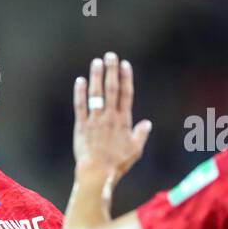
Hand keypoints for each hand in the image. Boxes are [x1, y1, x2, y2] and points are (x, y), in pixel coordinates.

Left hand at [72, 52, 151, 186]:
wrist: (97, 173)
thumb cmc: (117, 164)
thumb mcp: (135, 150)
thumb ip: (141, 135)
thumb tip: (147, 123)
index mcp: (123, 120)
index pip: (126, 94)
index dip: (126, 78)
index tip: (125, 65)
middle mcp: (109, 117)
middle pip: (111, 89)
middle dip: (111, 71)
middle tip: (110, 55)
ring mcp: (95, 120)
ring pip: (96, 94)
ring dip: (96, 76)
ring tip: (96, 62)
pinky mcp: (81, 126)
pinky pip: (80, 106)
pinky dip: (80, 93)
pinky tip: (80, 81)